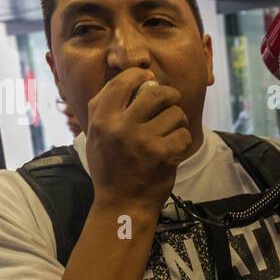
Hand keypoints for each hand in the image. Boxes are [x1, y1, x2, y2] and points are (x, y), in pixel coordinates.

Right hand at [85, 68, 192, 213]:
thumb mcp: (96, 135)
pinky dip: (182, 141)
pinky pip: (184, 134)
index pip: (123, 82)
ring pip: (175, 114)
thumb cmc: (110, 168)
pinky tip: (172, 149)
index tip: (148, 78)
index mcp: (101, 119)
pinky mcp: (163, 155)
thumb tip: (131, 78)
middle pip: (156, 93)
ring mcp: (143, 141)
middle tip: (171, 101)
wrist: (121, 204)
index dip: (140, 75)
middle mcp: (120, 127)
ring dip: (178, 122)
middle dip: (170, 95)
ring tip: (169, 132)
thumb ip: (106, 107)